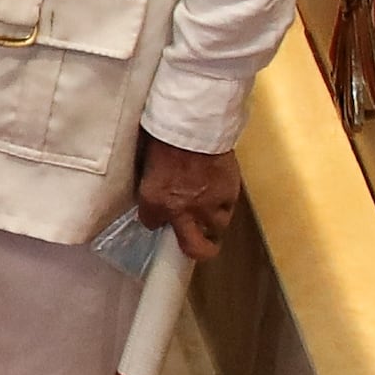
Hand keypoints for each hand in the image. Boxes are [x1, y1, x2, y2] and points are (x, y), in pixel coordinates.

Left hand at [133, 138, 243, 261]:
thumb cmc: (165, 135)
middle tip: (197, 244)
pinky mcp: (228, 193)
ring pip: (217, 227)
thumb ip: (150, 184)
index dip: (155, 221)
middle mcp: (182, 209)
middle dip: (197, 249)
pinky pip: (229, 208)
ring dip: (213, 222)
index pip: (150, 224)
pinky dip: (225, 204)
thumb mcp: (145, 161)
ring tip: (209, 213)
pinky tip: (220, 194)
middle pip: (195, 248)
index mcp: (154, 200)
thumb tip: (154, 190)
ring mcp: (208, 204)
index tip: (159, 220)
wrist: (194, 124)